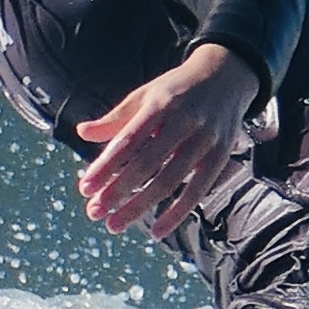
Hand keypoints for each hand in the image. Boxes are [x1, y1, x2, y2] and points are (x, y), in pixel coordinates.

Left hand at [73, 43, 256, 239]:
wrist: (227, 76)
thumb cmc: (177, 90)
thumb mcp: (146, 95)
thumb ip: (116, 118)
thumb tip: (81, 132)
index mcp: (160, 103)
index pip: (128, 139)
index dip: (106, 165)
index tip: (85, 187)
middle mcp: (184, 120)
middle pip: (147, 163)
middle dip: (118, 190)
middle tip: (93, 212)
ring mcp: (205, 139)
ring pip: (169, 180)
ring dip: (139, 206)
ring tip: (113, 225)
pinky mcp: (220, 156)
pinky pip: (198, 190)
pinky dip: (177, 213)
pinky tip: (155, 232)